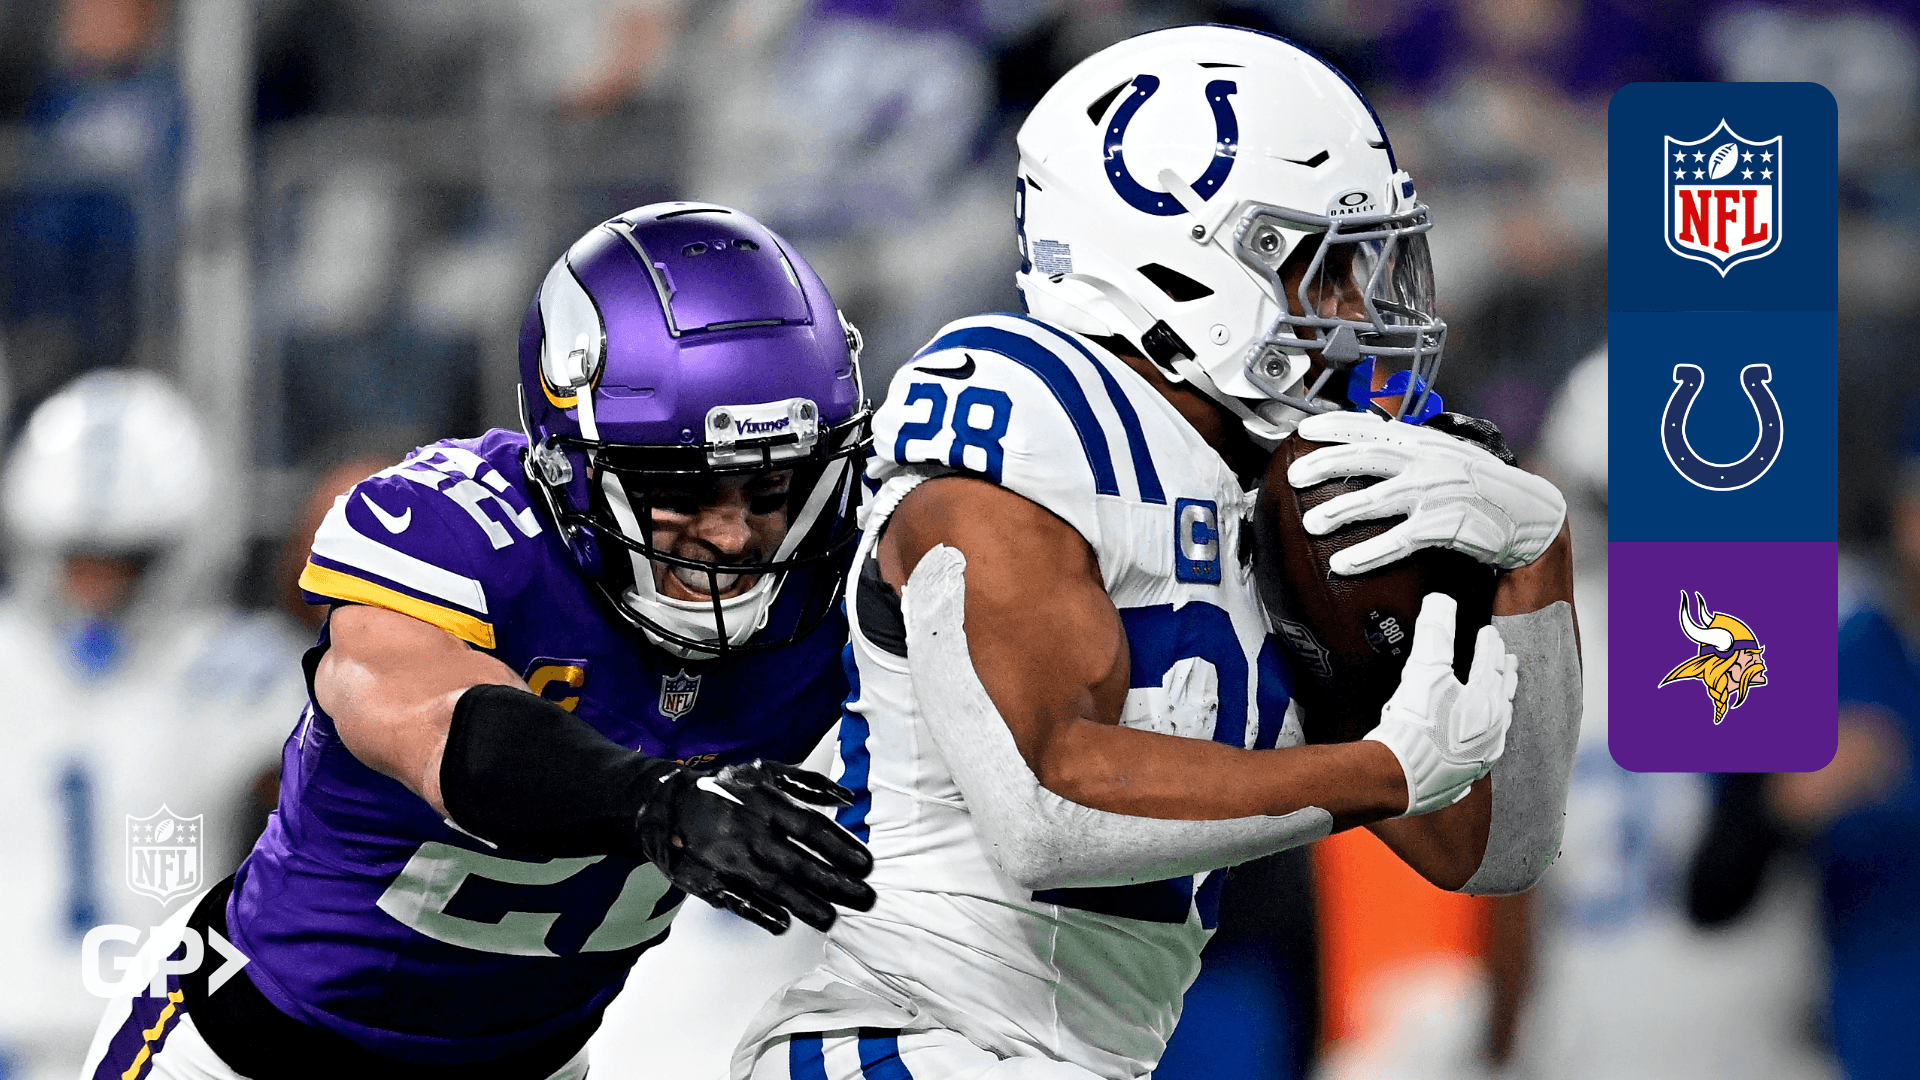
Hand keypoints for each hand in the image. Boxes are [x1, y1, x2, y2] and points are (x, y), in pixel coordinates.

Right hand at [634, 758, 875, 933]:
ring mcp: (727, 858)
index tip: (866, 865)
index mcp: (765, 803)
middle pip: (798, 862)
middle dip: (834, 883)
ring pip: (772, 886)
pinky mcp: (707, 880)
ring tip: (832, 919)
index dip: (841, 847)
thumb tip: (849, 797)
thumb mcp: (764, 772)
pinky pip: (738, 899)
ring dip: (805, 905)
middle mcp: (748, 830)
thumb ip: (808, 783)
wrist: (664, 806)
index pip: (811, 827)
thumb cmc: (723, 790)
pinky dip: (759, 912)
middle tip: (864, 899)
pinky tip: (782, 924)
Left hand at [1287, 411, 1566, 574]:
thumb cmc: (1480, 484)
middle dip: (1324, 464)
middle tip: (1293, 475)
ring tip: (1310, 523)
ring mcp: (1434, 493)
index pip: (1370, 427)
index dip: (1335, 426)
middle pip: (1364, 459)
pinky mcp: (1442, 526)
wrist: (1528, 512)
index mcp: (1421, 442)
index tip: (1303, 429)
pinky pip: (1397, 541)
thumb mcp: (1445, 454)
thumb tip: (1372, 439)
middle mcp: (1425, 462)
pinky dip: (1368, 553)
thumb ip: (1410, 447)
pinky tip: (1343, 564)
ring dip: (1339, 512)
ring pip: (1375, 500)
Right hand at [1364, 594, 1517, 815]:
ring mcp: (1481, 756)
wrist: (1401, 775)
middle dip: (1505, 673)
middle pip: (1503, 694)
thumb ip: (1434, 633)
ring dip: (1500, 705)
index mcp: (1486, 701)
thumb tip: (1441, 601)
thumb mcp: (1423, 670)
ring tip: (1501, 697)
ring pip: (1499, 725)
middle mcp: (1492, 730)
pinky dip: (1487, 739)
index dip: (1489, 646)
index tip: (1488, 633)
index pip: (1491, 665)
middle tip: (1509, 659)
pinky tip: (1481, 742)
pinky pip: (1484, 754)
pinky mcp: (1465, 776)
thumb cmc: (1415, 724)